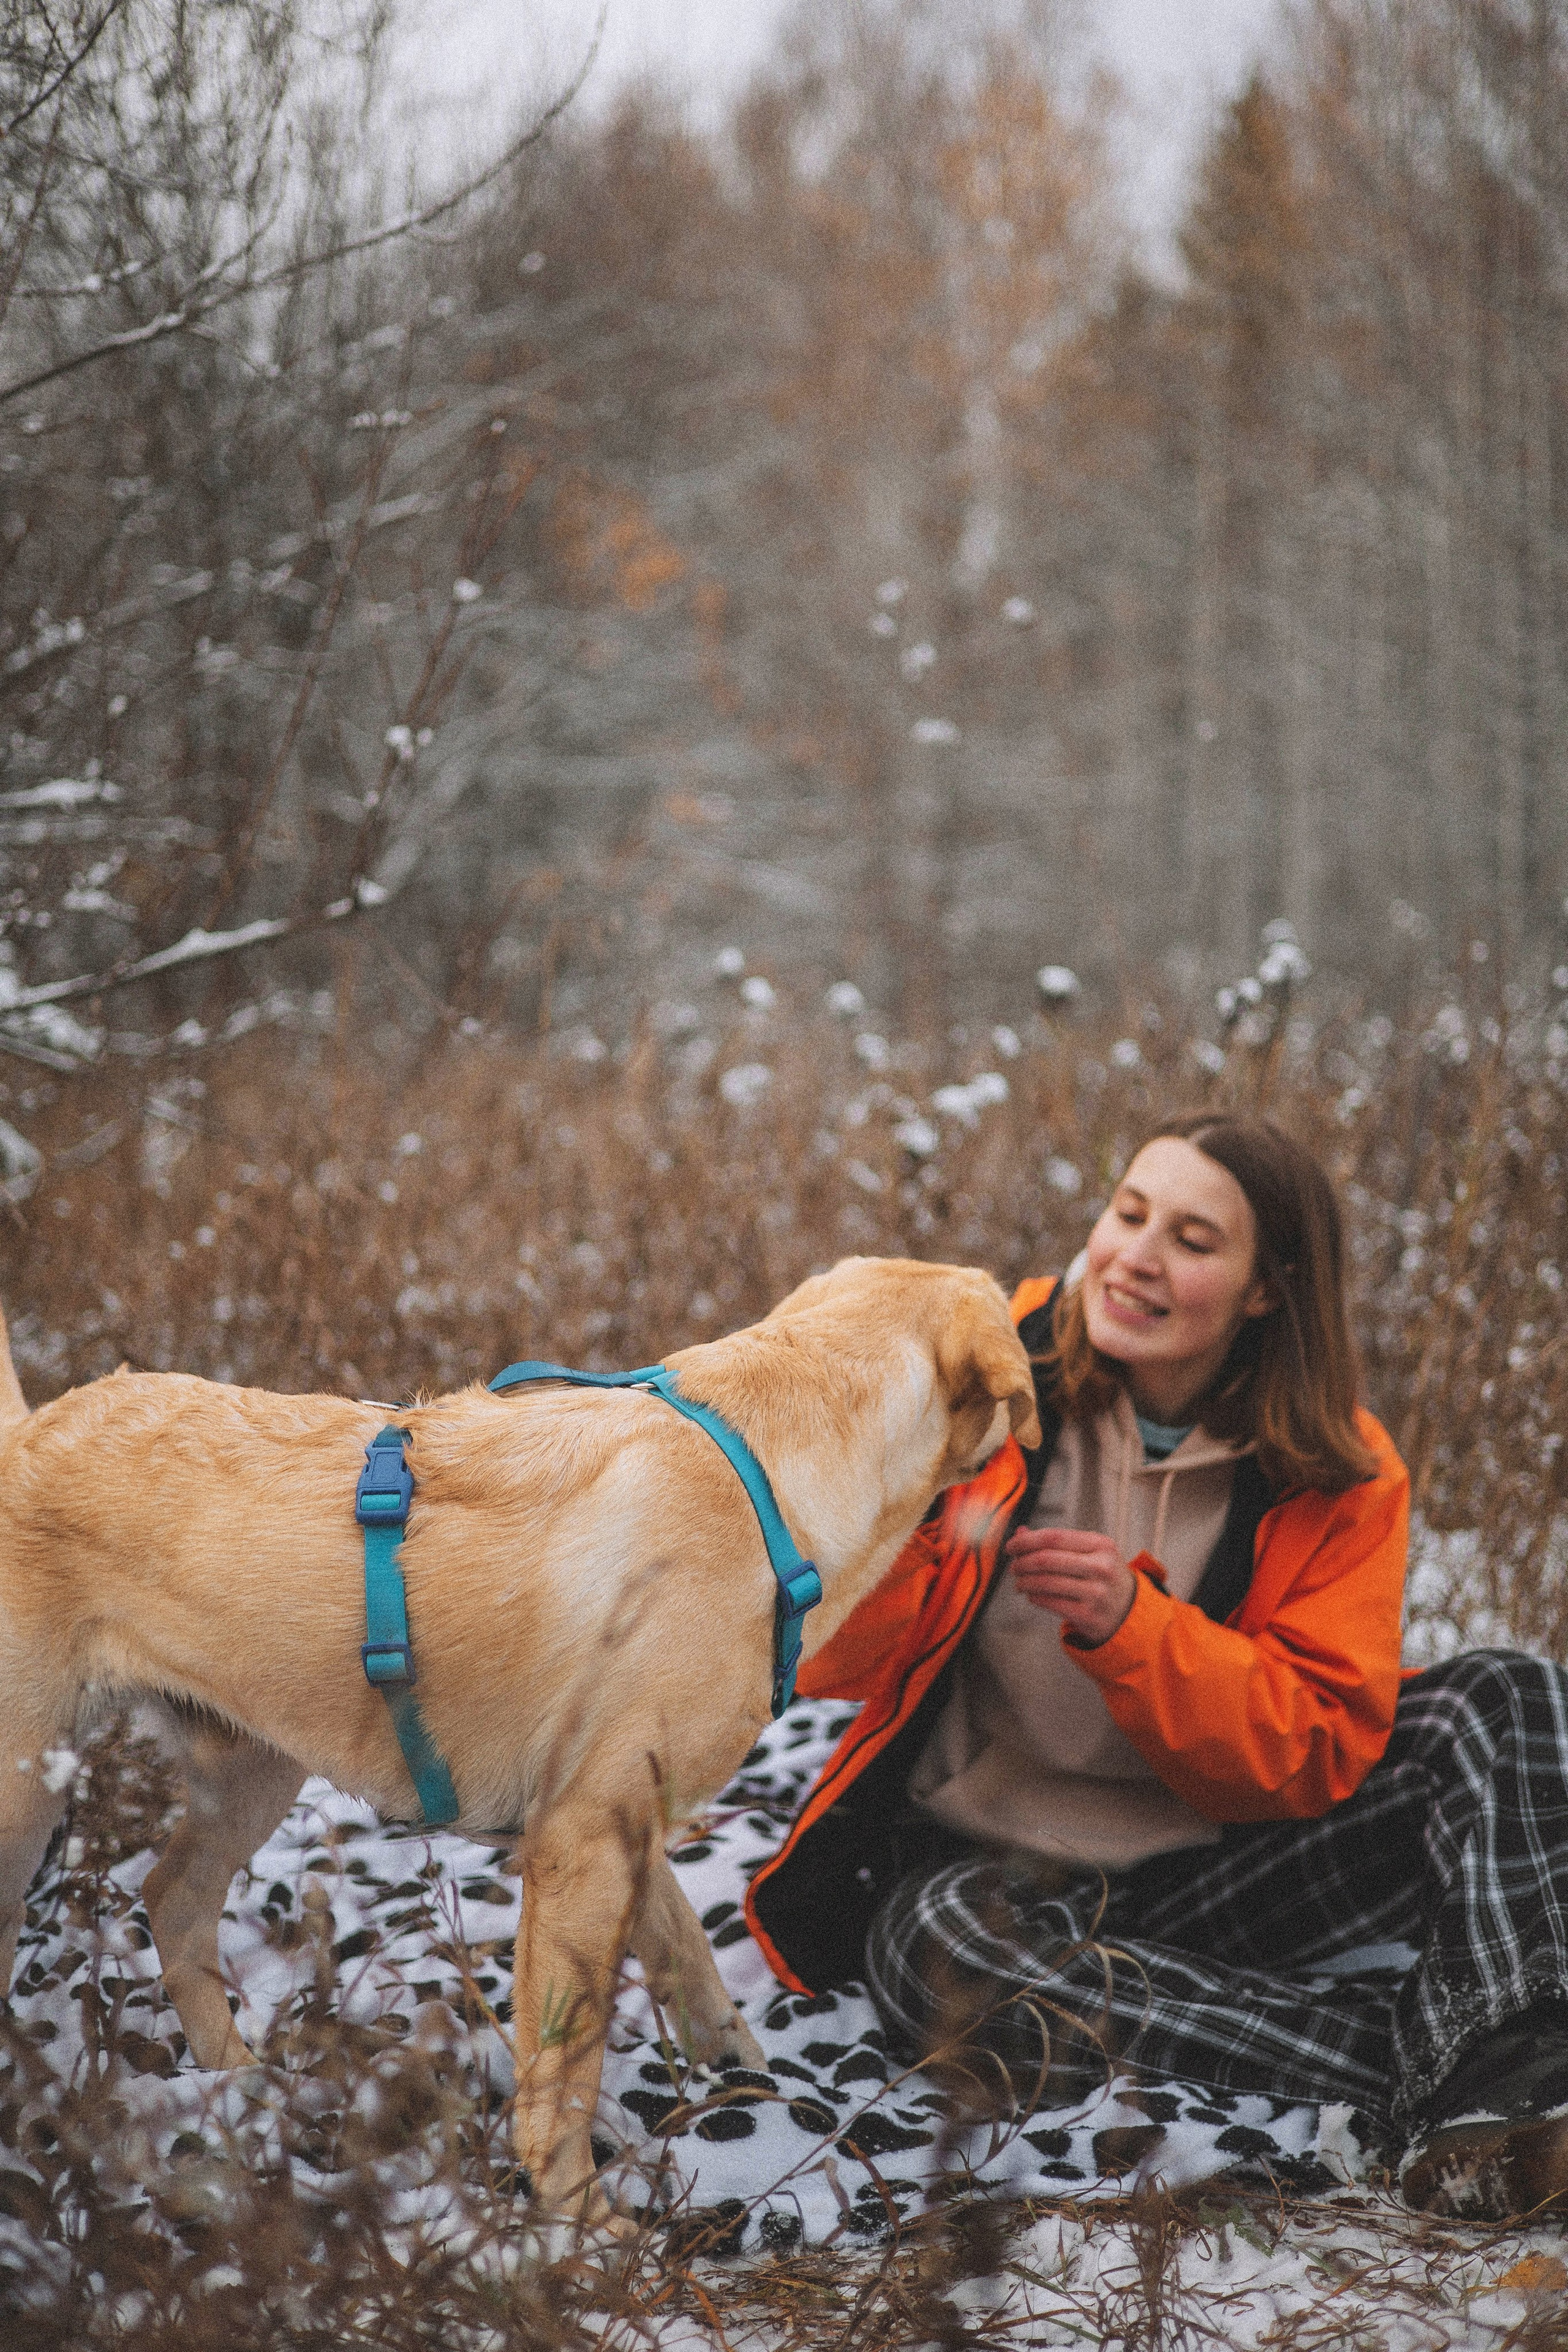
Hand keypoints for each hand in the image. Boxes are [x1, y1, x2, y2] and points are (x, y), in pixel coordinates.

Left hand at [1004, 1525, 1136, 1647]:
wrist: (1127, 1609)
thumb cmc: (1101, 1575)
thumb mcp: (1088, 1552)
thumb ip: (1055, 1542)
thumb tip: (1019, 1533)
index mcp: (1101, 1545)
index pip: (1054, 1537)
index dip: (1027, 1541)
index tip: (1011, 1545)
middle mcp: (1100, 1567)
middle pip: (1047, 1559)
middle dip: (1022, 1562)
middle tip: (1014, 1566)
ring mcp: (1096, 1592)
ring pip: (1045, 1582)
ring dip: (1024, 1582)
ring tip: (1020, 1582)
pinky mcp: (1088, 1615)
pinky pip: (1050, 1602)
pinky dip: (1035, 1597)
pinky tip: (1032, 1594)